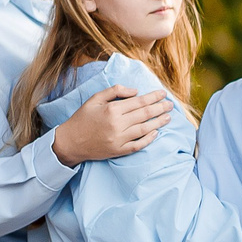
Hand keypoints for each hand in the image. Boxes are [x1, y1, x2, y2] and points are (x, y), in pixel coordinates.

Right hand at [51, 85, 171, 163]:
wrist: (71, 141)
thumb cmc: (83, 118)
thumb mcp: (95, 99)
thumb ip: (115, 91)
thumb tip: (135, 91)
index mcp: (112, 109)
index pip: (139, 102)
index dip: (153, 97)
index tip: (163, 94)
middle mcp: (117, 124)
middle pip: (145, 114)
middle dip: (160, 108)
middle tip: (171, 105)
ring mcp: (119, 139)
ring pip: (145, 129)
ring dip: (159, 122)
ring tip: (168, 117)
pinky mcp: (119, 150)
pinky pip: (139, 145)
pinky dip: (149, 139)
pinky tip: (156, 132)